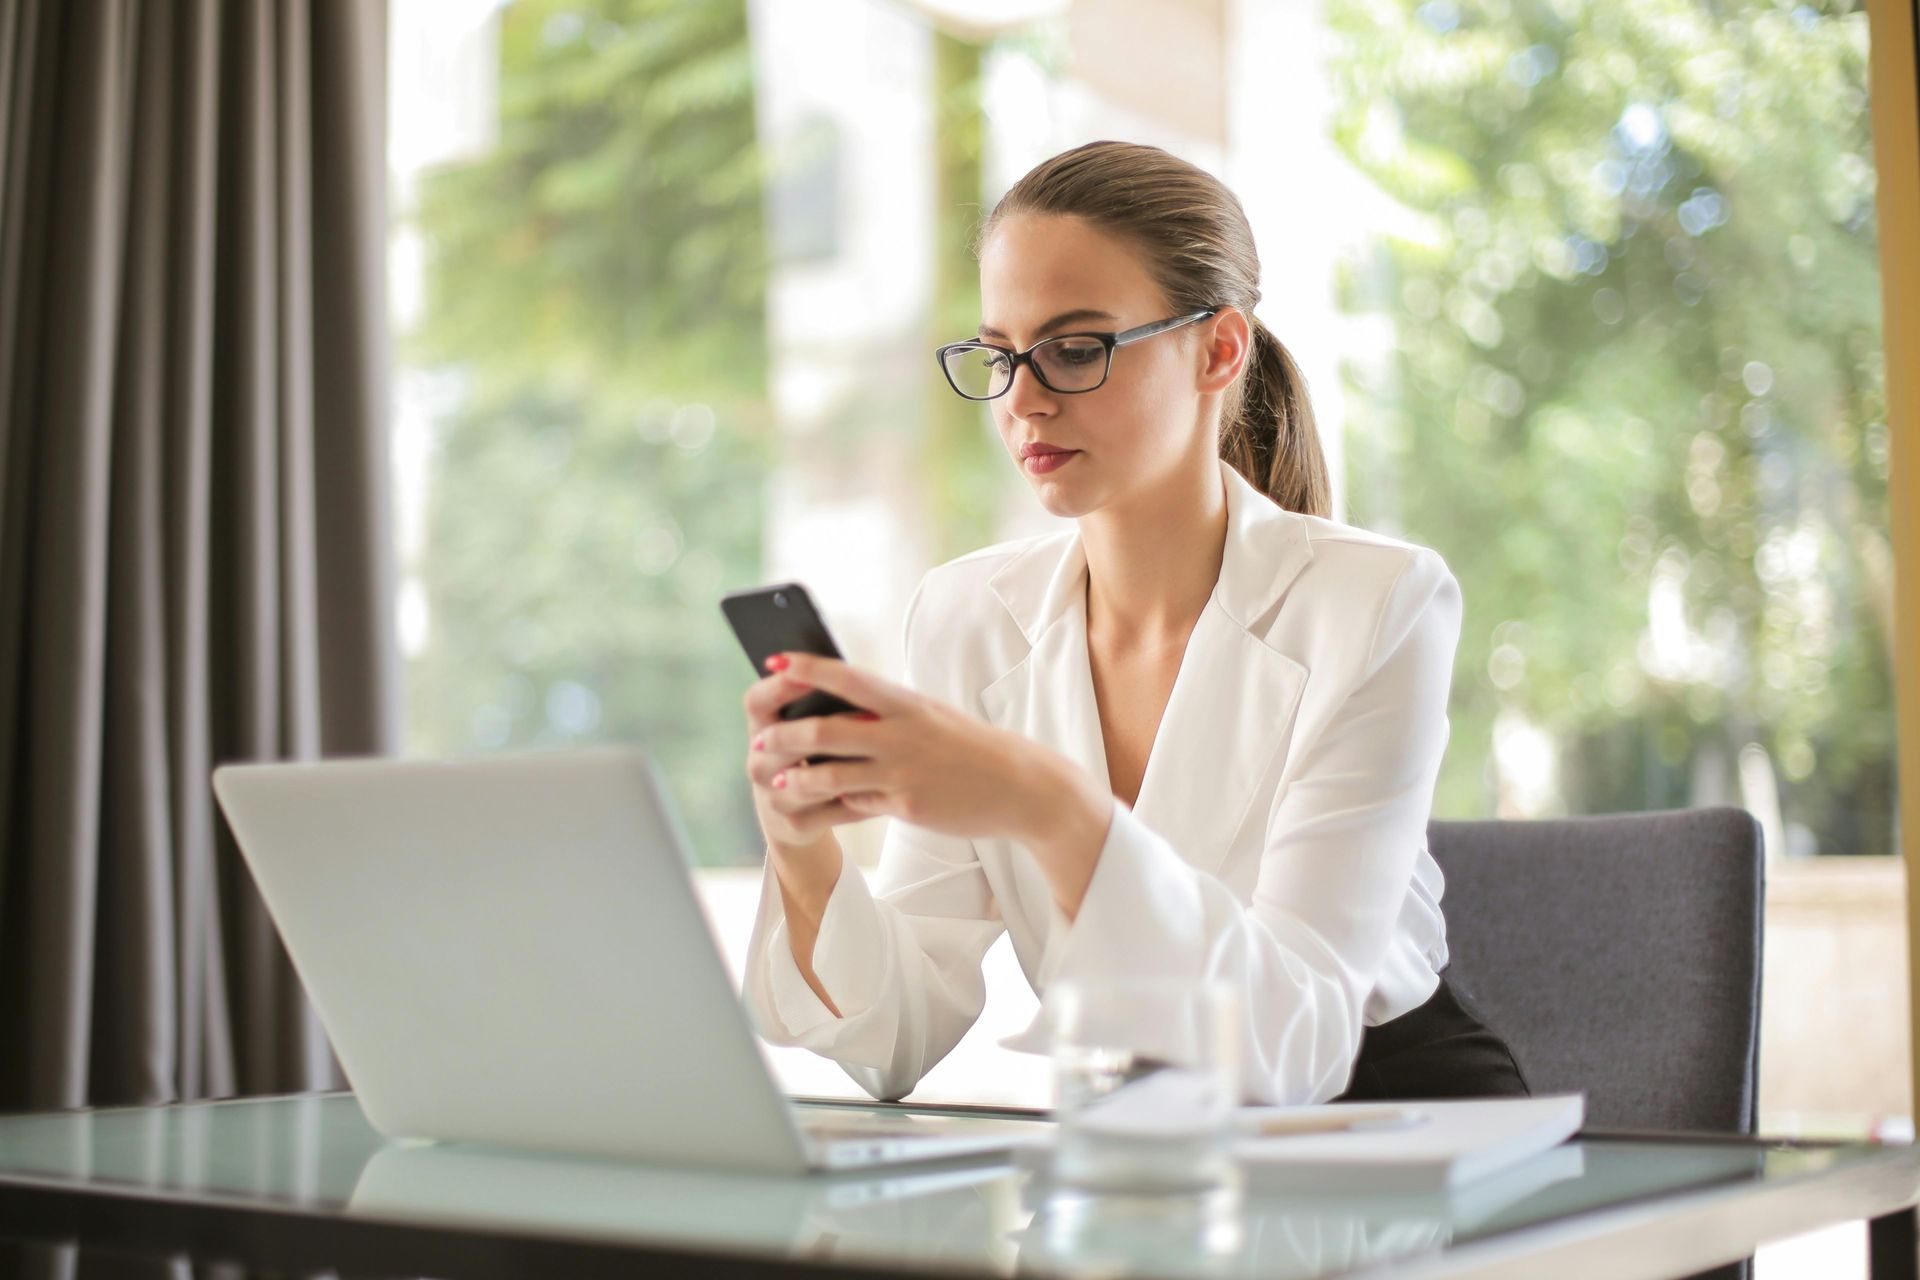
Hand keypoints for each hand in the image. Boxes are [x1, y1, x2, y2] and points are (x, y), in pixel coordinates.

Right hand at [741, 660, 868, 855]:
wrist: (796, 814)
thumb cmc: (810, 754)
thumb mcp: (804, 725)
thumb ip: (817, 701)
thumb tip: (846, 671)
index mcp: (760, 727)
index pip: (756, 700)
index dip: (780, 686)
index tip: (813, 674)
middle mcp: (758, 761)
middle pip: (781, 740)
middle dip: (820, 729)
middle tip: (866, 718)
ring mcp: (773, 795)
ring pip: (809, 778)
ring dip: (846, 767)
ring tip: (882, 755)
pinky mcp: (795, 823)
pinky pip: (833, 808)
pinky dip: (862, 799)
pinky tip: (887, 789)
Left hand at [746, 650, 1102, 846]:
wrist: (1021, 786)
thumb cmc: (969, 748)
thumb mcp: (931, 717)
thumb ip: (888, 714)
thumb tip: (840, 712)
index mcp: (907, 702)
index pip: (847, 676)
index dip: (807, 667)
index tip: (773, 660)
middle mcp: (902, 732)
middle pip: (826, 728)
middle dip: (785, 734)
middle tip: (759, 739)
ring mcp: (903, 770)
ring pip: (831, 771)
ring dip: (796, 775)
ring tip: (774, 779)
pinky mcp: (908, 804)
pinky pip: (856, 801)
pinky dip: (832, 799)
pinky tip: (814, 801)